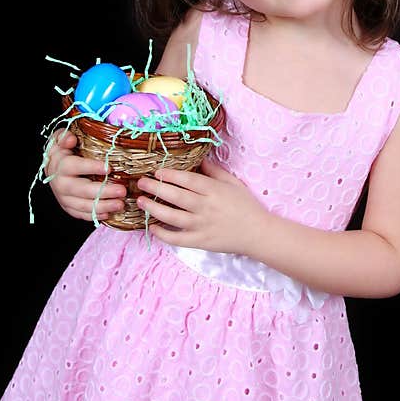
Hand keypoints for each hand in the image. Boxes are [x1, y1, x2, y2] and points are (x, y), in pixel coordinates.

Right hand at [44, 130, 126, 221]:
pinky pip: (81, 214)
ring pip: (83, 205)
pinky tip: (109, 213)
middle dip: (103, 192)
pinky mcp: (68, 207)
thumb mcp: (60, 139)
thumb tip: (71, 139)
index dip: (91, 167)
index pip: (75, 166)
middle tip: (122, 191)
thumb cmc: (62, 151)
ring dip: (103, 206)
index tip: (109, 168)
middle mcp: (61, 184)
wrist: (51, 167)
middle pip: (82, 190)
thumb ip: (65, 136)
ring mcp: (64, 198)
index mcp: (60, 165)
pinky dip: (94, 215)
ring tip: (120, 204)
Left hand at [136, 158, 268, 253]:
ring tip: (141, 201)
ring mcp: (202, 226)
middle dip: (155, 188)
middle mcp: (206, 207)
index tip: (156, 171)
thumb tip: (198, 158)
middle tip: (140, 182)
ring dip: (153, 208)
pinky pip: (177, 239)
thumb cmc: (246, 206)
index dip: (170, 175)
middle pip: (175, 196)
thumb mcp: (233, 183)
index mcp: (214, 190)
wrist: (258, 234)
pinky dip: (162, 234)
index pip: (187, 180)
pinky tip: (152, 227)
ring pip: (172, 217)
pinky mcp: (200, 242)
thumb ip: (214, 171)